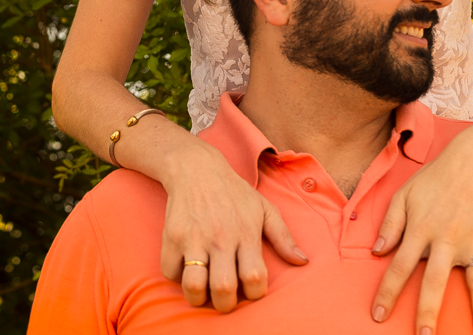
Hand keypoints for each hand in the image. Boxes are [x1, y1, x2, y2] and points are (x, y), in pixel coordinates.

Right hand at [160, 139, 307, 312]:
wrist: (196, 168)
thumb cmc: (234, 191)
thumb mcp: (264, 208)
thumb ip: (283, 236)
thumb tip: (302, 261)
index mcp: (246, 234)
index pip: (255, 278)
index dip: (254, 294)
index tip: (249, 289)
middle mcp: (220, 238)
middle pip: (224, 288)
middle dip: (225, 304)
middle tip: (224, 298)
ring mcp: (194, 237)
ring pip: (193, 285)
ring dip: (198, 297)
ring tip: (203, 290)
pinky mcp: (172, 235)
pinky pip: (170, 272)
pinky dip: (177, 277)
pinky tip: (186, 268)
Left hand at [370, 138, 472, 334]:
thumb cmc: (433, 180)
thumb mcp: (403, 196)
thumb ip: (389, 224)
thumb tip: (377, 252)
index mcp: (419, 230)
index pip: (398, 267)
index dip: (387, 293)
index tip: (377, 315)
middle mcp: (446, 240)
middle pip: (435, 283)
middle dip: (427, 312)